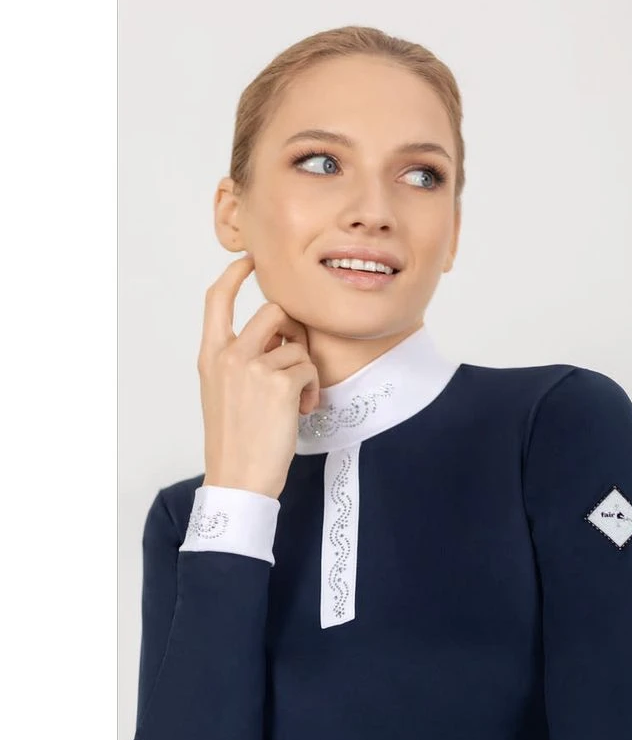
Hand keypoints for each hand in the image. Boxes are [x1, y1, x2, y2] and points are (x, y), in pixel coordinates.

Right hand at [197, 254, 320, 498]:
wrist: (238, 477)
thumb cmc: (235, 439)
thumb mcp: (223, 392)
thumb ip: (241, 359)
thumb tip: (275, 338)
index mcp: (210, 356)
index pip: (217, 299)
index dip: (234, 274)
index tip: (250, 261)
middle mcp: (228, 355)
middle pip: (273, 311)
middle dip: (294, 332)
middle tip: (296, 361)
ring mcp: (253, 367)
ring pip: (297, 344)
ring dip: (305, 370)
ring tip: (298, 400)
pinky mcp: (279, 383)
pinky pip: (309, 368)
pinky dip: (312, 388)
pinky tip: (303, 410)